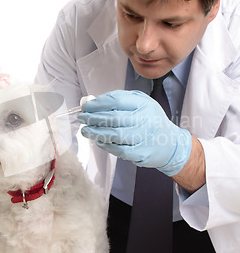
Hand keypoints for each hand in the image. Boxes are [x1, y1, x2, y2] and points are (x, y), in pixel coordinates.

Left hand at [77, 90, 191, 176]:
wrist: (170, 144)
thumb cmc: (151, 121)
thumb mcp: (142, 103)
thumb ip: (122, 99)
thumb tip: (96, 101)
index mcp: (144, 105)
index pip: (117, 100)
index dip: (98, 104)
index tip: (86, 106)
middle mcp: (145, 120)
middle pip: (113, 118)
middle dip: (93, 118)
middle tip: (82, 118)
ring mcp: (143, 138)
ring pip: (113, 135)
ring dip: (96, 133)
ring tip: (85, 131)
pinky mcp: (140, 153)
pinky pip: (118, 149)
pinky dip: (105, 145)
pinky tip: (98, 141)